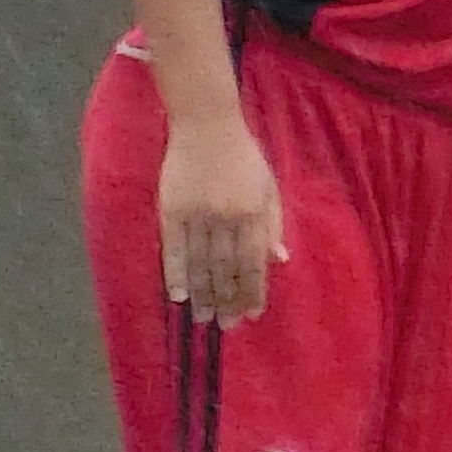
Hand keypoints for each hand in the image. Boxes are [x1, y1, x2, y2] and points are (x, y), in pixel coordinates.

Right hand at [161, 108, 283, 327]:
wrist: (206, 125)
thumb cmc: (243, 157)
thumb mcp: (269, 187)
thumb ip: (274, 224)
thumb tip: (280, 260)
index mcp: (255, 214)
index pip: (255, 263)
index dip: (254, 290)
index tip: (253, 313)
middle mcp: (228, 218)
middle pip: (227, 269)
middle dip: (229, 299)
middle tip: (228, 326)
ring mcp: (197, 215)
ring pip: (201, 264)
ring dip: (203, 294)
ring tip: (204, 318)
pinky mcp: (171, 209)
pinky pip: (172, 248)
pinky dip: (174, 273)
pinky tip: (177, 295)